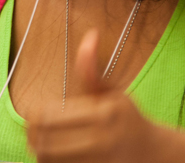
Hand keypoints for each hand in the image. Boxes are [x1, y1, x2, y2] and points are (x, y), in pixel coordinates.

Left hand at [28, 29, 167, 162]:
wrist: (153, 153)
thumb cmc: (126, 119)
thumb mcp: (110, 92)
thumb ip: (91, 70)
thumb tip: (90, 33)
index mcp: (103, 113)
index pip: (49, 115)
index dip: (34, 116)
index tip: (34, 114)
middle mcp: (102, 139)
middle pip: (45, 140)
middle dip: (32, 135)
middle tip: (31, 131)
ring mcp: (99, 161)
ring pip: (48, 158)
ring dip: (39, 151)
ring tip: (39, 143)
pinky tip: (52, 156)